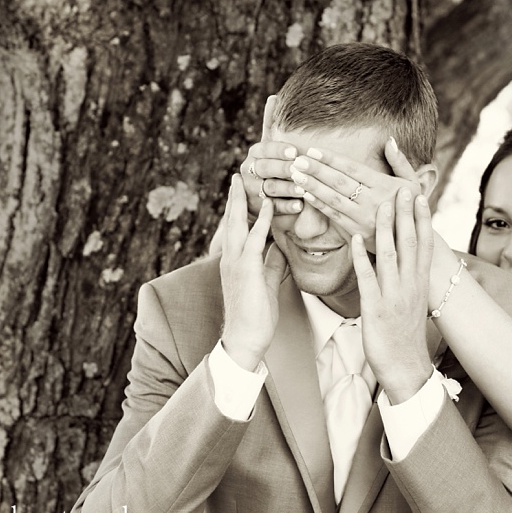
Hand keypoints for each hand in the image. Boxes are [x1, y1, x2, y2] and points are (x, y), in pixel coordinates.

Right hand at [219, 174, 287, 369]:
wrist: (246, 338)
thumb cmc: (256, 315)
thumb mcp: (267, 283)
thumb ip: (272, 264)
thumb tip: (280, 248)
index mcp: (235, 261)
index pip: (237, 229)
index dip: (240, 209)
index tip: (245, 190)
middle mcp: (231, 258)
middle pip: (232, 220)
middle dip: (235, 197)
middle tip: (238, 174)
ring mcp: (236, 263)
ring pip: (237, 224)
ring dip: (242, 200)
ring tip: (244, 178)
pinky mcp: (246, 270)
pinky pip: (254, 239)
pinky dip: (261, 220)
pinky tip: (268, 205)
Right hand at [239, 95, 304, 216]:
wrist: (260, 195)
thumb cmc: (273, 165)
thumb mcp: (271, 146)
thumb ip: (270, 124)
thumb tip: (273, 96)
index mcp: (255, 153)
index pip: (265, 148)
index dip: (279, 150)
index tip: (295, 151)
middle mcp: (249, 170)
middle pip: (266, 168)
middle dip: (284, 169)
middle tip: (301, 170)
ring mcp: (252, 190)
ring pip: (269, 188)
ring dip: (287, 188)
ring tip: (303, 189)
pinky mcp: (257, 207)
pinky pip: (272, 208)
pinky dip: (286, 207)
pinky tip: (300, 206)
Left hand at [291, 137, 422, 251]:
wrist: (411, 243)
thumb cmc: (410, 209)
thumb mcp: (412, 183)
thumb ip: (400, 161)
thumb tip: (389, 140)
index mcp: (385, 185)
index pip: (352, 168)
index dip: (331, 159)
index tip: (313, 150)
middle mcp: (373, 201)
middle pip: (340, 182)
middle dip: (317, 170)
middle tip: (297, 160)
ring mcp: (364, 218)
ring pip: (334, 199)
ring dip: (313, 187)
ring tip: (296, 175)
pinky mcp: (357, 232)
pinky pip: (334, 216)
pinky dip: (319, 205)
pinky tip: (306, 195)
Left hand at [351, 187, 434, 402]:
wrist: (406, 368)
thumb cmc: (405, 336)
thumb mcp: (412, 303)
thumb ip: (408, 279)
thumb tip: (405, 261)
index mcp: (419, 283)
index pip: (425, 245)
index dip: (423, 219)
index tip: (420, 196)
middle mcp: (410, 286)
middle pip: (411, 243)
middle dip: (408, 215)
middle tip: (405, 188)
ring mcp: (393, 295)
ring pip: (391, 255)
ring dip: (386, 228)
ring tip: (381, 204)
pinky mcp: (375, 308)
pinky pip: (368, 277)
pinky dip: (362, 256)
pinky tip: (356, 238)